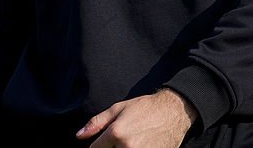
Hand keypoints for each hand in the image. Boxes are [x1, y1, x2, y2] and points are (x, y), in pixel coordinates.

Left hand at [76, 88, 197, 147]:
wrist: (173, 112)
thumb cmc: (144, 108)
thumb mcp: (117, 109)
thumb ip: (96, 123)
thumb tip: (79, 136)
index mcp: (116, 132)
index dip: (96, 147)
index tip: (103, 143)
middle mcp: (128, 147)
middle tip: (118, 141)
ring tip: (129, 142)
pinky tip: (138, 144)